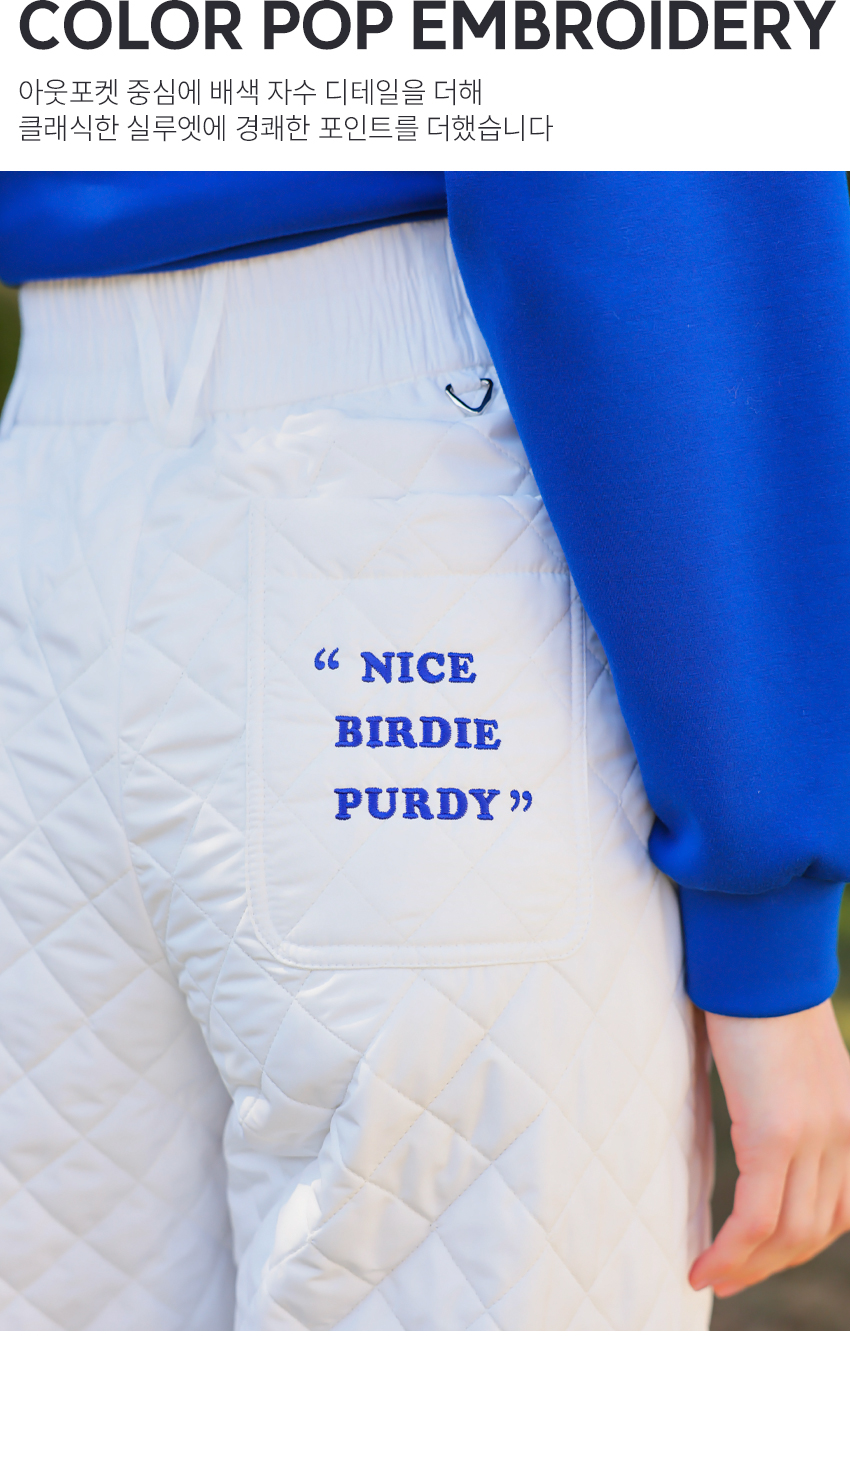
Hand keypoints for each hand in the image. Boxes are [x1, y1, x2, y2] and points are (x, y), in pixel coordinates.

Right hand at [689, 1000, 849, 1297]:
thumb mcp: (782, 1060)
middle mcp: (845, 1134)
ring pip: (790, 1234)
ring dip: (748, 1267)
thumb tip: (749, 1129)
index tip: (756, 1260)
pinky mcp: (776, 1133)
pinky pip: (756, 1217)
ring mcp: (815, 1136)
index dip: (799, 1246)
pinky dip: (730, 1251)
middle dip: (770, 1266)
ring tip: (711, 1277)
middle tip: (726, 1281)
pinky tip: (705, 1265)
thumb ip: (779, 1100)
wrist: (756, 956)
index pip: (839, 1208)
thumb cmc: (754, 996)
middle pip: (816, 1229)